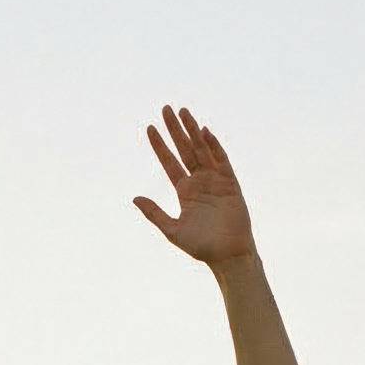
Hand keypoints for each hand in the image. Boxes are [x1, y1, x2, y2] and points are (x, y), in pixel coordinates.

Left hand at [133, 104, 254, 265]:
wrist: (227, 255)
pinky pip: (221, 160)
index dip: (160, 145)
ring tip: (182, 112)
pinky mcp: (230, 183)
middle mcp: (199, 182)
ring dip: (192, 131)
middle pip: (184, 149)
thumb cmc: (201, 247)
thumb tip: (135, 198)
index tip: (150, 128)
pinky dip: (213, 145)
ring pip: (201, 149)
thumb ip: (154, 213)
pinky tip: (203, 131)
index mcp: (185, 191)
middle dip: (175, 130)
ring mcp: (215, 180)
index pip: (170, 162)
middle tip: (166, 109)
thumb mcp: (172, 230)